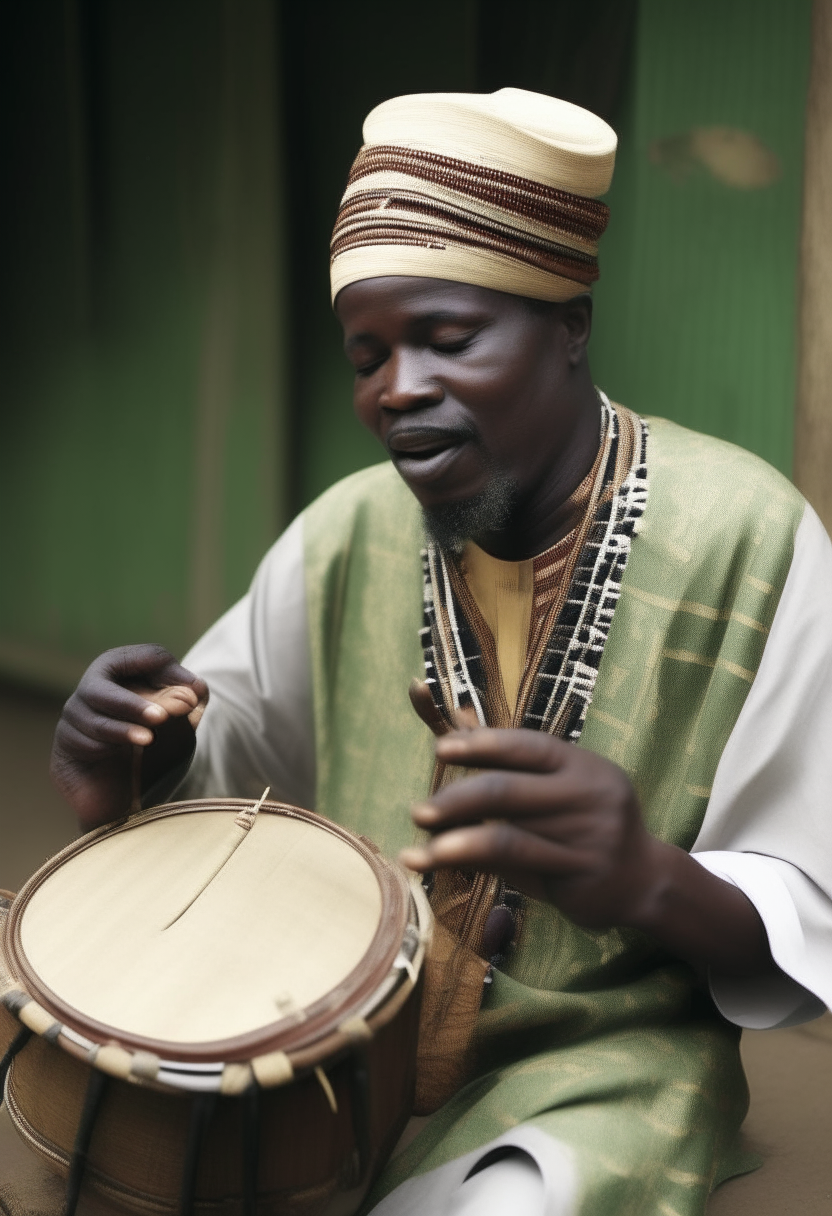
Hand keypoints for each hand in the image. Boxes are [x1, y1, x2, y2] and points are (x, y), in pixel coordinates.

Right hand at [51, 645, 207, 831]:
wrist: (132, 791)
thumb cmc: (157, 743)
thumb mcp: (180, 720)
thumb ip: (189, 700)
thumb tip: (195, 688)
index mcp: (122, 671)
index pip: (138, 657)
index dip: (165, 670)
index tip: (192, 695)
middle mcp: (92, 689)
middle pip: (103, 690)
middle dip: (133, 703)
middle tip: (163, 717)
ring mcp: (74, 717)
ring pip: (94, 720)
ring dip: (124, 730)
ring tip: (149, 739)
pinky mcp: (65, 746)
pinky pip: (82, 744)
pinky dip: (105, 749)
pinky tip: (122, 755)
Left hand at [401, 727, 772, 976]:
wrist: (643, 881)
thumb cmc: (583, 825)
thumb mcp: (557, 785)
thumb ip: (507, 758)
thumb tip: (451, 717)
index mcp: (582, 764)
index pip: (528, 746)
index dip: (483, 744)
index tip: (440, 748)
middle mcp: (589, 795)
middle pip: (509, 791)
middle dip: (457, 799)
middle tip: (419, 812)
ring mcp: (588, 838)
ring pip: (508, 836)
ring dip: (456, 842)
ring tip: (419, 849)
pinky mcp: (580, 876)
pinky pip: (516, 869)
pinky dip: (473, 865)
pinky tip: (439, 866)